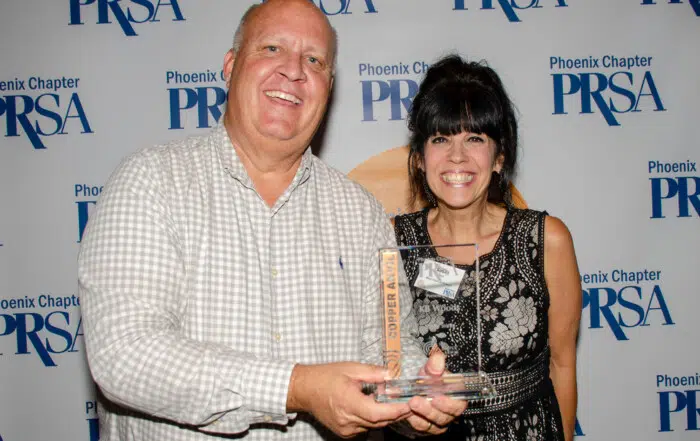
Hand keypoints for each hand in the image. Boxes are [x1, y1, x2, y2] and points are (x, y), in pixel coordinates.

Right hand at [287, 362, 411, 437]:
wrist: (304, 389)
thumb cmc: (325, 376)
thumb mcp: (351, 369)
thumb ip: (374, 373)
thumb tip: (393, 375)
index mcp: (348, 403)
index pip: (378, 413)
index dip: (397, 410)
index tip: (411, 403)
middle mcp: (347, 420)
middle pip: (380, 422)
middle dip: (397, 413)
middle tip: (411, 402)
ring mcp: (345, 429)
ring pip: (374, 426)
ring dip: (387, 416)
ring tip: (396, 402)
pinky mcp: (344, 432)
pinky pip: (366, 428)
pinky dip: (375, 419)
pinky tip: (377, 407)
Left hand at [405, 350, 467, 434]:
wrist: (417, 386)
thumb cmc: (428, 378)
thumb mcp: (430, 369)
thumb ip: (434, 365)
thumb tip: (437, 358)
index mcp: (456, 395)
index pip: (458, 403)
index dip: (448, 403)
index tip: (436, 398)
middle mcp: (450, 410)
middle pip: (445, 416)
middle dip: (430, 410)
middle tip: (416, 401)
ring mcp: (439, 419)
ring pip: (433, 423)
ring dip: (421, 414)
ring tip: (410, 403)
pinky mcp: (428, 425)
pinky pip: (422, 425)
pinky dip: (414, 419)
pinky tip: (407, 412)